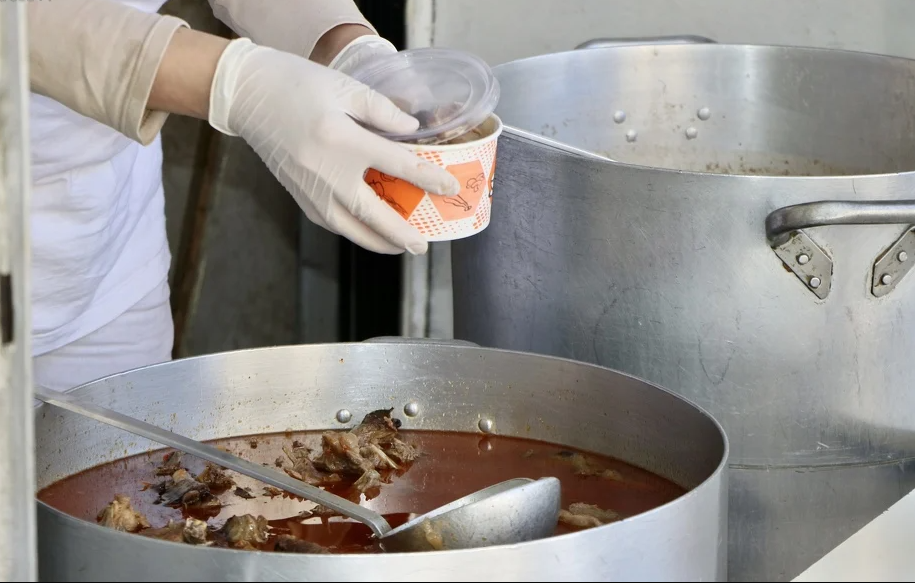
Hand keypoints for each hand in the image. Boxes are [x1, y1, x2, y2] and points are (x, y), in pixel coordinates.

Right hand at [208, 38, 459, 254]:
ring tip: (399, 247)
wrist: (246, 95)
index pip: (399, 166)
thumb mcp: (344, 87)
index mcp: (342, 141)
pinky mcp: (298, 196)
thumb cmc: (295, 84)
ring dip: (377, 242)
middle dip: (402, 234)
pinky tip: (366, 232)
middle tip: (422, 246)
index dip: (429, 178)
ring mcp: (310, 190)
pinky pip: (332, 223)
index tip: (449, 187)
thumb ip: (382, 110)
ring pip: (351, 229)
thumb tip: (412, 131)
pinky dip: (353, 232)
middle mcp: (327, 174)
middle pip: (374, 215)